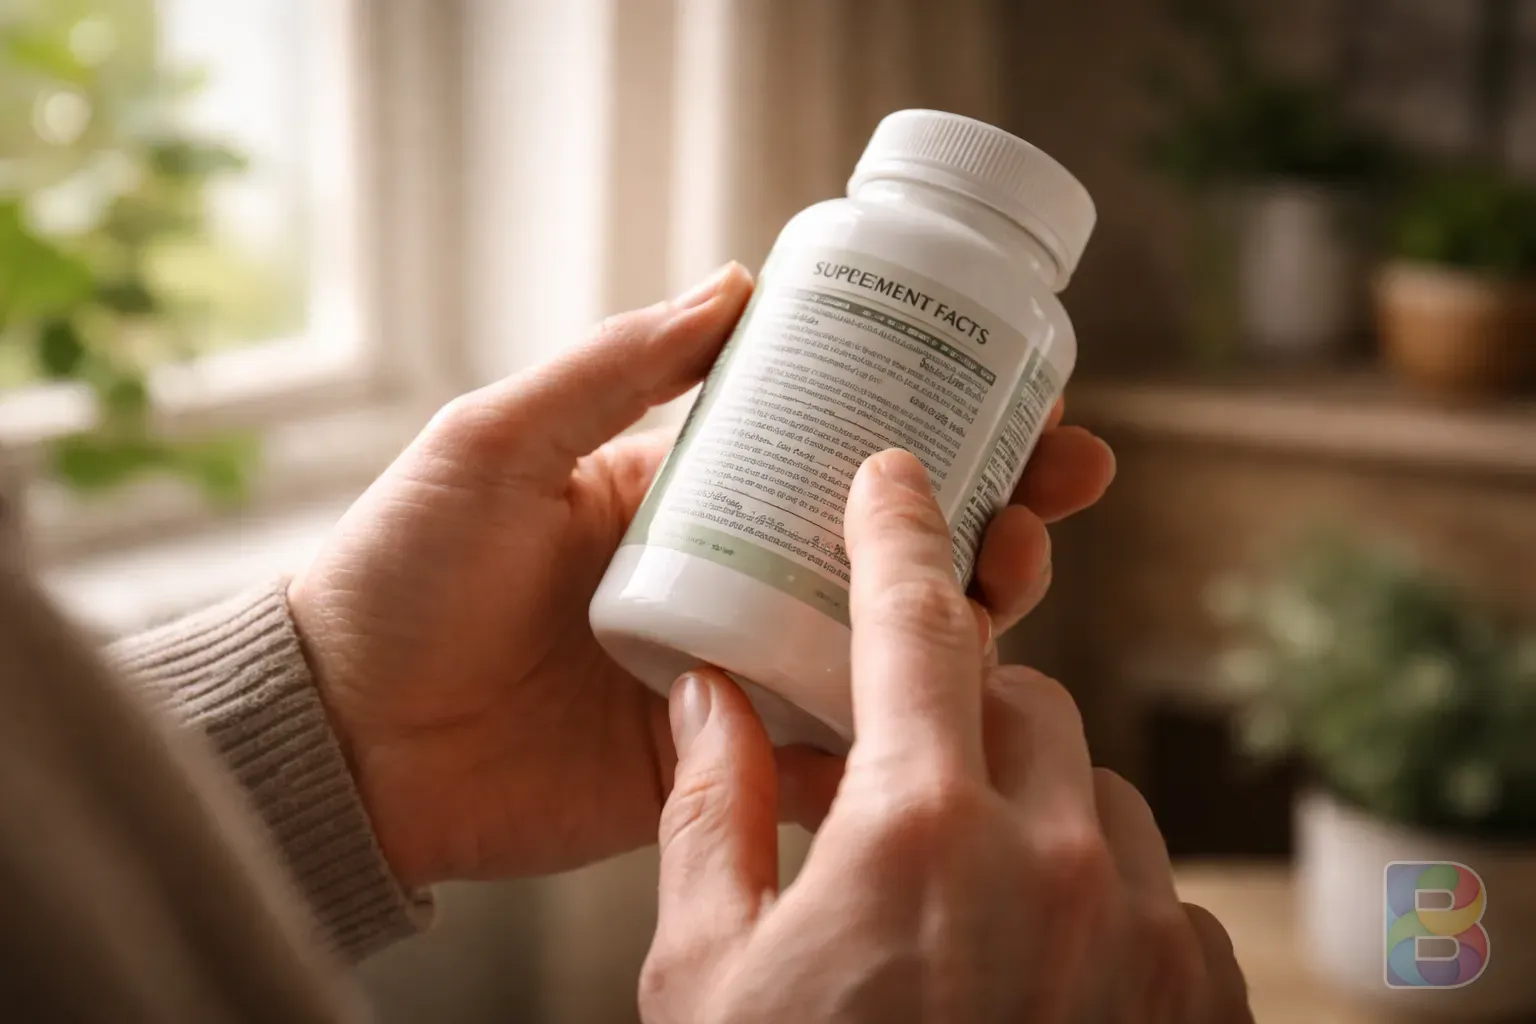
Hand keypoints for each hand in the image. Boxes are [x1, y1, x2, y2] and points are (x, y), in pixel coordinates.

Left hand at [288, 264, 1116, 888]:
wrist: (345, 734)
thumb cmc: (403, 571)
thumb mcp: (499, 440)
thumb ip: (614, 369)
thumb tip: (734, 284)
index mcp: (689, 498)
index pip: (838, 453)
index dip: (939, 430)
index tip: (1027, 411)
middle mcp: (729, 580)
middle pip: (890, 549)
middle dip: (989, 520)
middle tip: (1047, 499)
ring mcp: (734, 674)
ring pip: (883, 648)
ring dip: (966, 617)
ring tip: (1009, 586)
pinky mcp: (722, 765)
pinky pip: (830, 752)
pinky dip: (892, 736)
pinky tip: (947, 708)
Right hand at [640, 450, 1250, 1023]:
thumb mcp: (704, 976)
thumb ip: (708, 812)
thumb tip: (701, 693)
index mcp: (917, 832)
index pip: (913, 627)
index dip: (898, 535)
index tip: (895, 478)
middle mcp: (1053, 860)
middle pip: (1023, 701)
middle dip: (963, 710)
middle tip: (907, 769)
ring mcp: (1144, 932)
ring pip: (1098, 794)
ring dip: (1035, 809)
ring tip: (965, 894)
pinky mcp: (1201, 997)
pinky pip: (1155, 891)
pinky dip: (1097, 895)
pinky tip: (1035, 969)